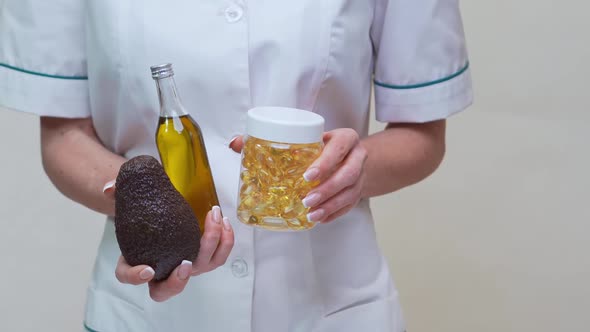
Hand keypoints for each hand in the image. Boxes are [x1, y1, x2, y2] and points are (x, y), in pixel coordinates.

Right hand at [104, 182, 233, 301]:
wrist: (162, 211)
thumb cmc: (144, 215)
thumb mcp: (127, 203)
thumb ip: (116, 194)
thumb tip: (109, 188)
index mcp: (136, 262)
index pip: (128, 277)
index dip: (136, 277)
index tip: (147, 269)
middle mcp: (162, 271)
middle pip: (168, 289)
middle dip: (178, 281)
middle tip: (184, 264)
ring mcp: (186, 266)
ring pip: (202, 268)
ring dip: (211, 247)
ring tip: (213, 219)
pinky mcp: (204, 256)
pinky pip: (218, 256)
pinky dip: (225, 242)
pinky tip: (223, 221)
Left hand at [229, 128, 367, 222]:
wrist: (351, 153)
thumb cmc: (323, 144)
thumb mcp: (305, 136)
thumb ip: (271, 140)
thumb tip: (236, 143)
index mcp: (345, 138)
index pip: (339, 149)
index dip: (325, 163)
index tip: (307, 175)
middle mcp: (357, 156)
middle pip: (348, 174)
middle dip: (327, 189)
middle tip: (306, 200)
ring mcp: (361, 175)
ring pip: (350, 192)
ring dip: (330, 205)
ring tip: (311, 214)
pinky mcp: (360, 191)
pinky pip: (350, 205)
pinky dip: (334, 213)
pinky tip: (320, 219)